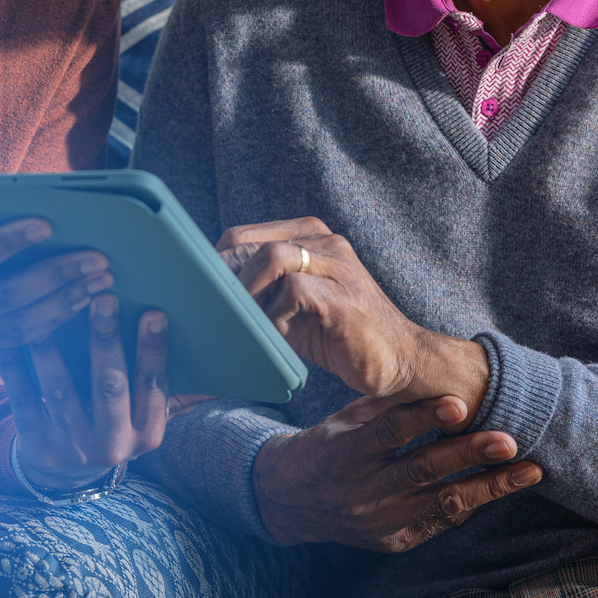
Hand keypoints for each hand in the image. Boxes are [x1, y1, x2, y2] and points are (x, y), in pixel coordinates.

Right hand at [0, 166, 115, 379]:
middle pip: (10, 297)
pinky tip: (84, 307)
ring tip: (104, 281)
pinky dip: (53, 325)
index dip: (7, 243)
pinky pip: (18, 339)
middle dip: (58, 278)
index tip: (45, 223)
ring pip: (22, 324)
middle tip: (99, 258)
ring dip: (66, 303)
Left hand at [0, 294, 199, 490]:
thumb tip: (216, 348)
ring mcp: (72, 447)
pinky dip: (14, 365)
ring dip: (55, 347)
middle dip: (106, 339)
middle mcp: (113, 445)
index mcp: (148, 432)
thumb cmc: (113, 425)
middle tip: (102, 296)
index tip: (154, 311)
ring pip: (62, 390)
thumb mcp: (145, 417)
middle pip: (110, 386)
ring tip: (49, 309)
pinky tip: (8, 334)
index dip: (154, 349)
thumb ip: (172, 389)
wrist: (65, 479)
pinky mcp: (36, 445)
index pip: (155, 386)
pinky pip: (23, 398)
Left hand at [219, 218, 487, 406]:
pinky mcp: (345, 296)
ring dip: (247, 293)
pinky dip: (275, 313)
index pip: (242, 236)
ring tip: (240, 324)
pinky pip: (295, 290)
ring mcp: (338, 265)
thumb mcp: (293, 309)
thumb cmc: (341, 337)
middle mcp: (324, 241)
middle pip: (249, 243)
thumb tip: (208, 304)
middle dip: (222, 279)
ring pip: (273, 257)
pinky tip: (274, 335)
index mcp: (308, 236)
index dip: (212, 265)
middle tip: (210, 314)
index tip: (196, 296)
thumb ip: (262, 295)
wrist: (401, 362)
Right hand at [252, 394, 539, 549]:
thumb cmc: (326, 448)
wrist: (291, 501)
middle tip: (510, 440)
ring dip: (491, 486)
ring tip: (529, 471)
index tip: (460, 404)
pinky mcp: (395, 541)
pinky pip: (440, 521)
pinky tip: (501, 487)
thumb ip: (385, 407)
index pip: (390, 432)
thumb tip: (434, 379)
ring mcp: (381, 522)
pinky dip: (471, 502)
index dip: (425, 417)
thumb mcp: (343, 421)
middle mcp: (363, 492)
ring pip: (443, 503)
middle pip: (424, 470)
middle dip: (471, 454)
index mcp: (345, 453)